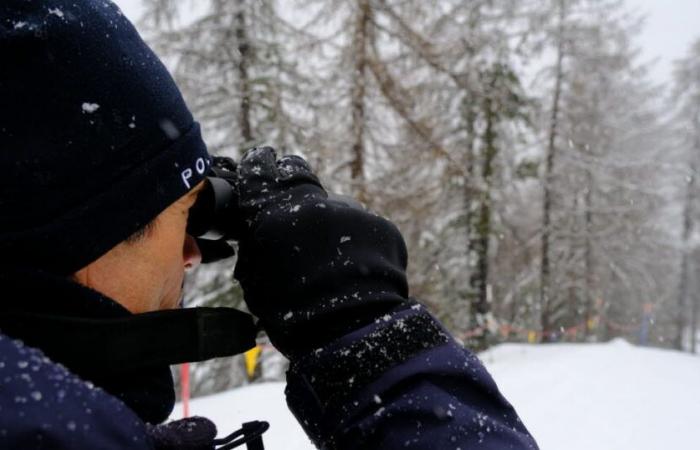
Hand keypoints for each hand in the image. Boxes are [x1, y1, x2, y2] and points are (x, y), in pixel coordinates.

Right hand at [233, 147, 409, 355]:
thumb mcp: (256, 277)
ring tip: (333, 262)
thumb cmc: (292, 314)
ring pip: (336, 208)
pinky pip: (363, 229)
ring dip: (331, 224)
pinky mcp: (381, 226)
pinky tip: (356, 270)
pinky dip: (358, 243)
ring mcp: (352, 212)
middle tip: (293, 205)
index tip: (262, 159)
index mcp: (274, 214)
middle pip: (299, 177)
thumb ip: (258, 242)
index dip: (259, 164)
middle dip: (293, 183)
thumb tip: (261, 226)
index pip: (260, 170)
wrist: (349, 333)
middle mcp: (313, 203)